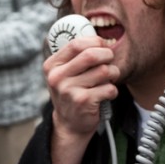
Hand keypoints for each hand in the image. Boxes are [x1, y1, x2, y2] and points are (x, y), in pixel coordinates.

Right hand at [44, 36, 118, 163]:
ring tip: (108, 80)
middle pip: (91, 55)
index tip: (103, 45)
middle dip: (107, 55)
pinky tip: (105, 95)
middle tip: (110, 60)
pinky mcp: (83, 102)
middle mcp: (57, 77)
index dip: (94, 42)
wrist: (69, 124)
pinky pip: (109, 88)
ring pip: (104, 71)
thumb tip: (100, 39)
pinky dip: (112, 91)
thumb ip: (76, 57)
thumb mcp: (65, 74)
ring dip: (112, 74)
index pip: (76, 44)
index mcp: (52, 66)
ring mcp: (69, 90)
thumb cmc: (71, 93)